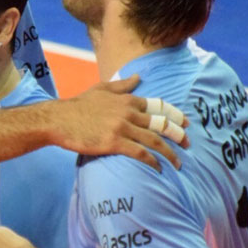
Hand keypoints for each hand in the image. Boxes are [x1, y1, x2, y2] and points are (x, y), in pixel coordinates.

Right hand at [56, 75, 188, 171]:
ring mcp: (122, 127)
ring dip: (170, 153)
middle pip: (162, 124)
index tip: (186, 124)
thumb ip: (122, 85)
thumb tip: (139, 78)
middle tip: (188, 144)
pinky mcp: (114, 143)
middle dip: (179, 135)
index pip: (160, 106)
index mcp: (127, 99)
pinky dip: (152, 162)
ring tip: (178, 163)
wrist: (58, 120)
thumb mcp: (101, 89)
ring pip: (154, 141)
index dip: (176, 115)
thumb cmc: (78, 105)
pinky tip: (158, 169)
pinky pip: (140, 154)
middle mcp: (128, 112)